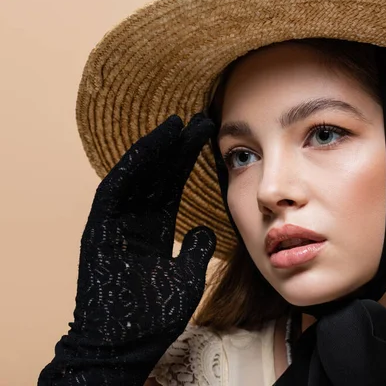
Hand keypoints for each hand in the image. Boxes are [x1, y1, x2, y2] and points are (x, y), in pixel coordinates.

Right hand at [39, 113, 216, 384]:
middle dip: (177, 147)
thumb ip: (197, 250)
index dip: (187, 160)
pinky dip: (132, 167)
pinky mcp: (98, 229)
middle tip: (200, 119)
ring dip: (156, 149)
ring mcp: (114, 223)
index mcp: (153, 230)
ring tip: (178, 123)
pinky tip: (152, 145)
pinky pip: (115, 190)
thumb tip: (207, 227)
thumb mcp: (187, 276)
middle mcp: (133, 221)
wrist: (124, 344)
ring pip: (135, 176)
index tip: (207, 135)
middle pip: (156, 175)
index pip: (171, 185)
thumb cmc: (154, 315)